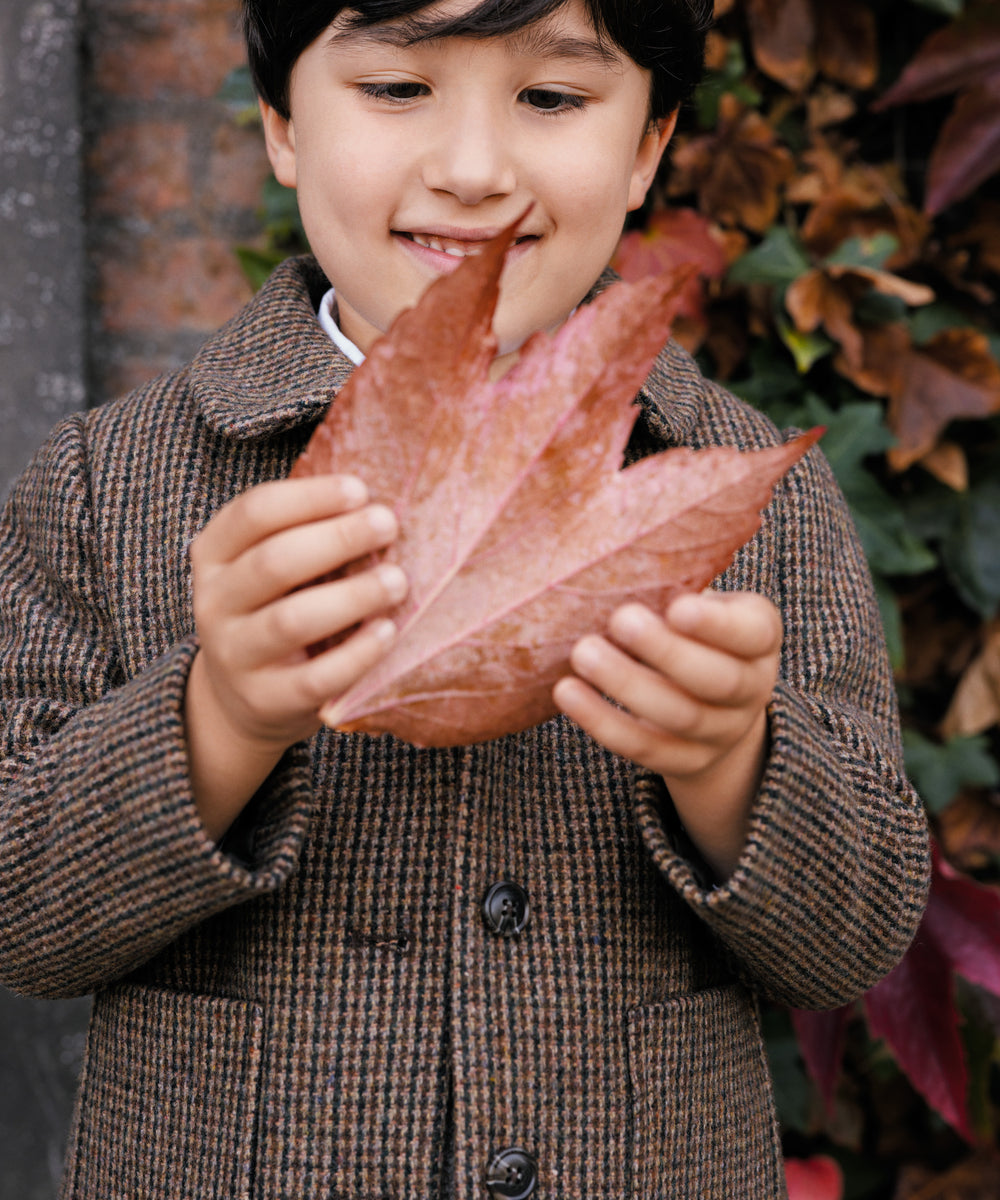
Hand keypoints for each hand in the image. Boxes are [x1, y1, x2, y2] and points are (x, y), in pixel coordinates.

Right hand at [185, 474, 406, 836]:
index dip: (310, 497)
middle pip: (274, 561)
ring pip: (292, 620)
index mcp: (215, 553)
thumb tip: (376, 502)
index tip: (361, 490)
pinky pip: (315, 677)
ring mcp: (235, 655)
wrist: (241, 698)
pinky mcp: (266, 699)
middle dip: (338, 538)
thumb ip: (306, 533)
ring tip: (398, 581)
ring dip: (352, 596)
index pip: (255, 512)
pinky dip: (357, 654)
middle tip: (388, 525)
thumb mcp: (271, 567)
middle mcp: (215, 602)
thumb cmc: (275, 609)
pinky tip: (387, 631)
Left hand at [553, 590, 781, 878]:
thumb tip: (611, 544)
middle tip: (618, 619)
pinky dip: (603, 721)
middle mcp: (751, 688)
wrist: (714, 706)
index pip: (751, 633)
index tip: (677, 606)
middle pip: (716, 679)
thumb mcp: (698, 600)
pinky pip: (645, 748)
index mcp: (759, 637)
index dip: (716, 625)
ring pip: (679, 716)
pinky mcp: (686, 761)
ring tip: (582, 653)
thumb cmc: (692, 630)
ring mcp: (721, 731)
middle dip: (666, 652)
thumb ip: (674, 582)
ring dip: (627, 685)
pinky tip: (567, 692)